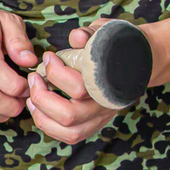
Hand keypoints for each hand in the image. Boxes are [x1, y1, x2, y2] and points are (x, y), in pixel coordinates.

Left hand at [26, 19, 118, 143]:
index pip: (78, 87)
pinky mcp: (94, 125)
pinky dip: (49, 126)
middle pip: (69, 115)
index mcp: (109, 83)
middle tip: (34, 78)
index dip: (56, 72)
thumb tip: (76, 37)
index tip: (48, 56)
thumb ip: (90, 34)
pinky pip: (70, 136)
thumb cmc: (115, 45)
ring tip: (31, 96)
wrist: (138, 61)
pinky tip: (39, 108)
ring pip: (68, 132)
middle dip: (42, 97)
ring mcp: (100, 118)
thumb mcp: (104, 32)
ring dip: (42, 116)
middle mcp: (105, 105)